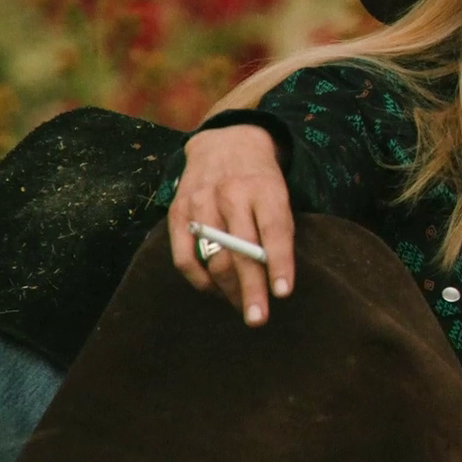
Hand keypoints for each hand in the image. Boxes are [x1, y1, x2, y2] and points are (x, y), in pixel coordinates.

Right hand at [166, 123, 295, 326]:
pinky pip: (184, 256)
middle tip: (258, 318)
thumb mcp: (279, 193)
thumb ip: (279, 229)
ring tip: (242, 307)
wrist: (225, 142)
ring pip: (213, 257)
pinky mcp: (178, 212)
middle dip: (251, 290)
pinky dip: (199, 279)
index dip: (279, 263)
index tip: (283, 294)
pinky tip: (214, 290)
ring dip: (227, 290)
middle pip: (241, 251)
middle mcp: (231, 194)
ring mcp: (201, 203)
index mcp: (264, 188)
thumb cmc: (261, 178)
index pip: (274, 230)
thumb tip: (279, 279)